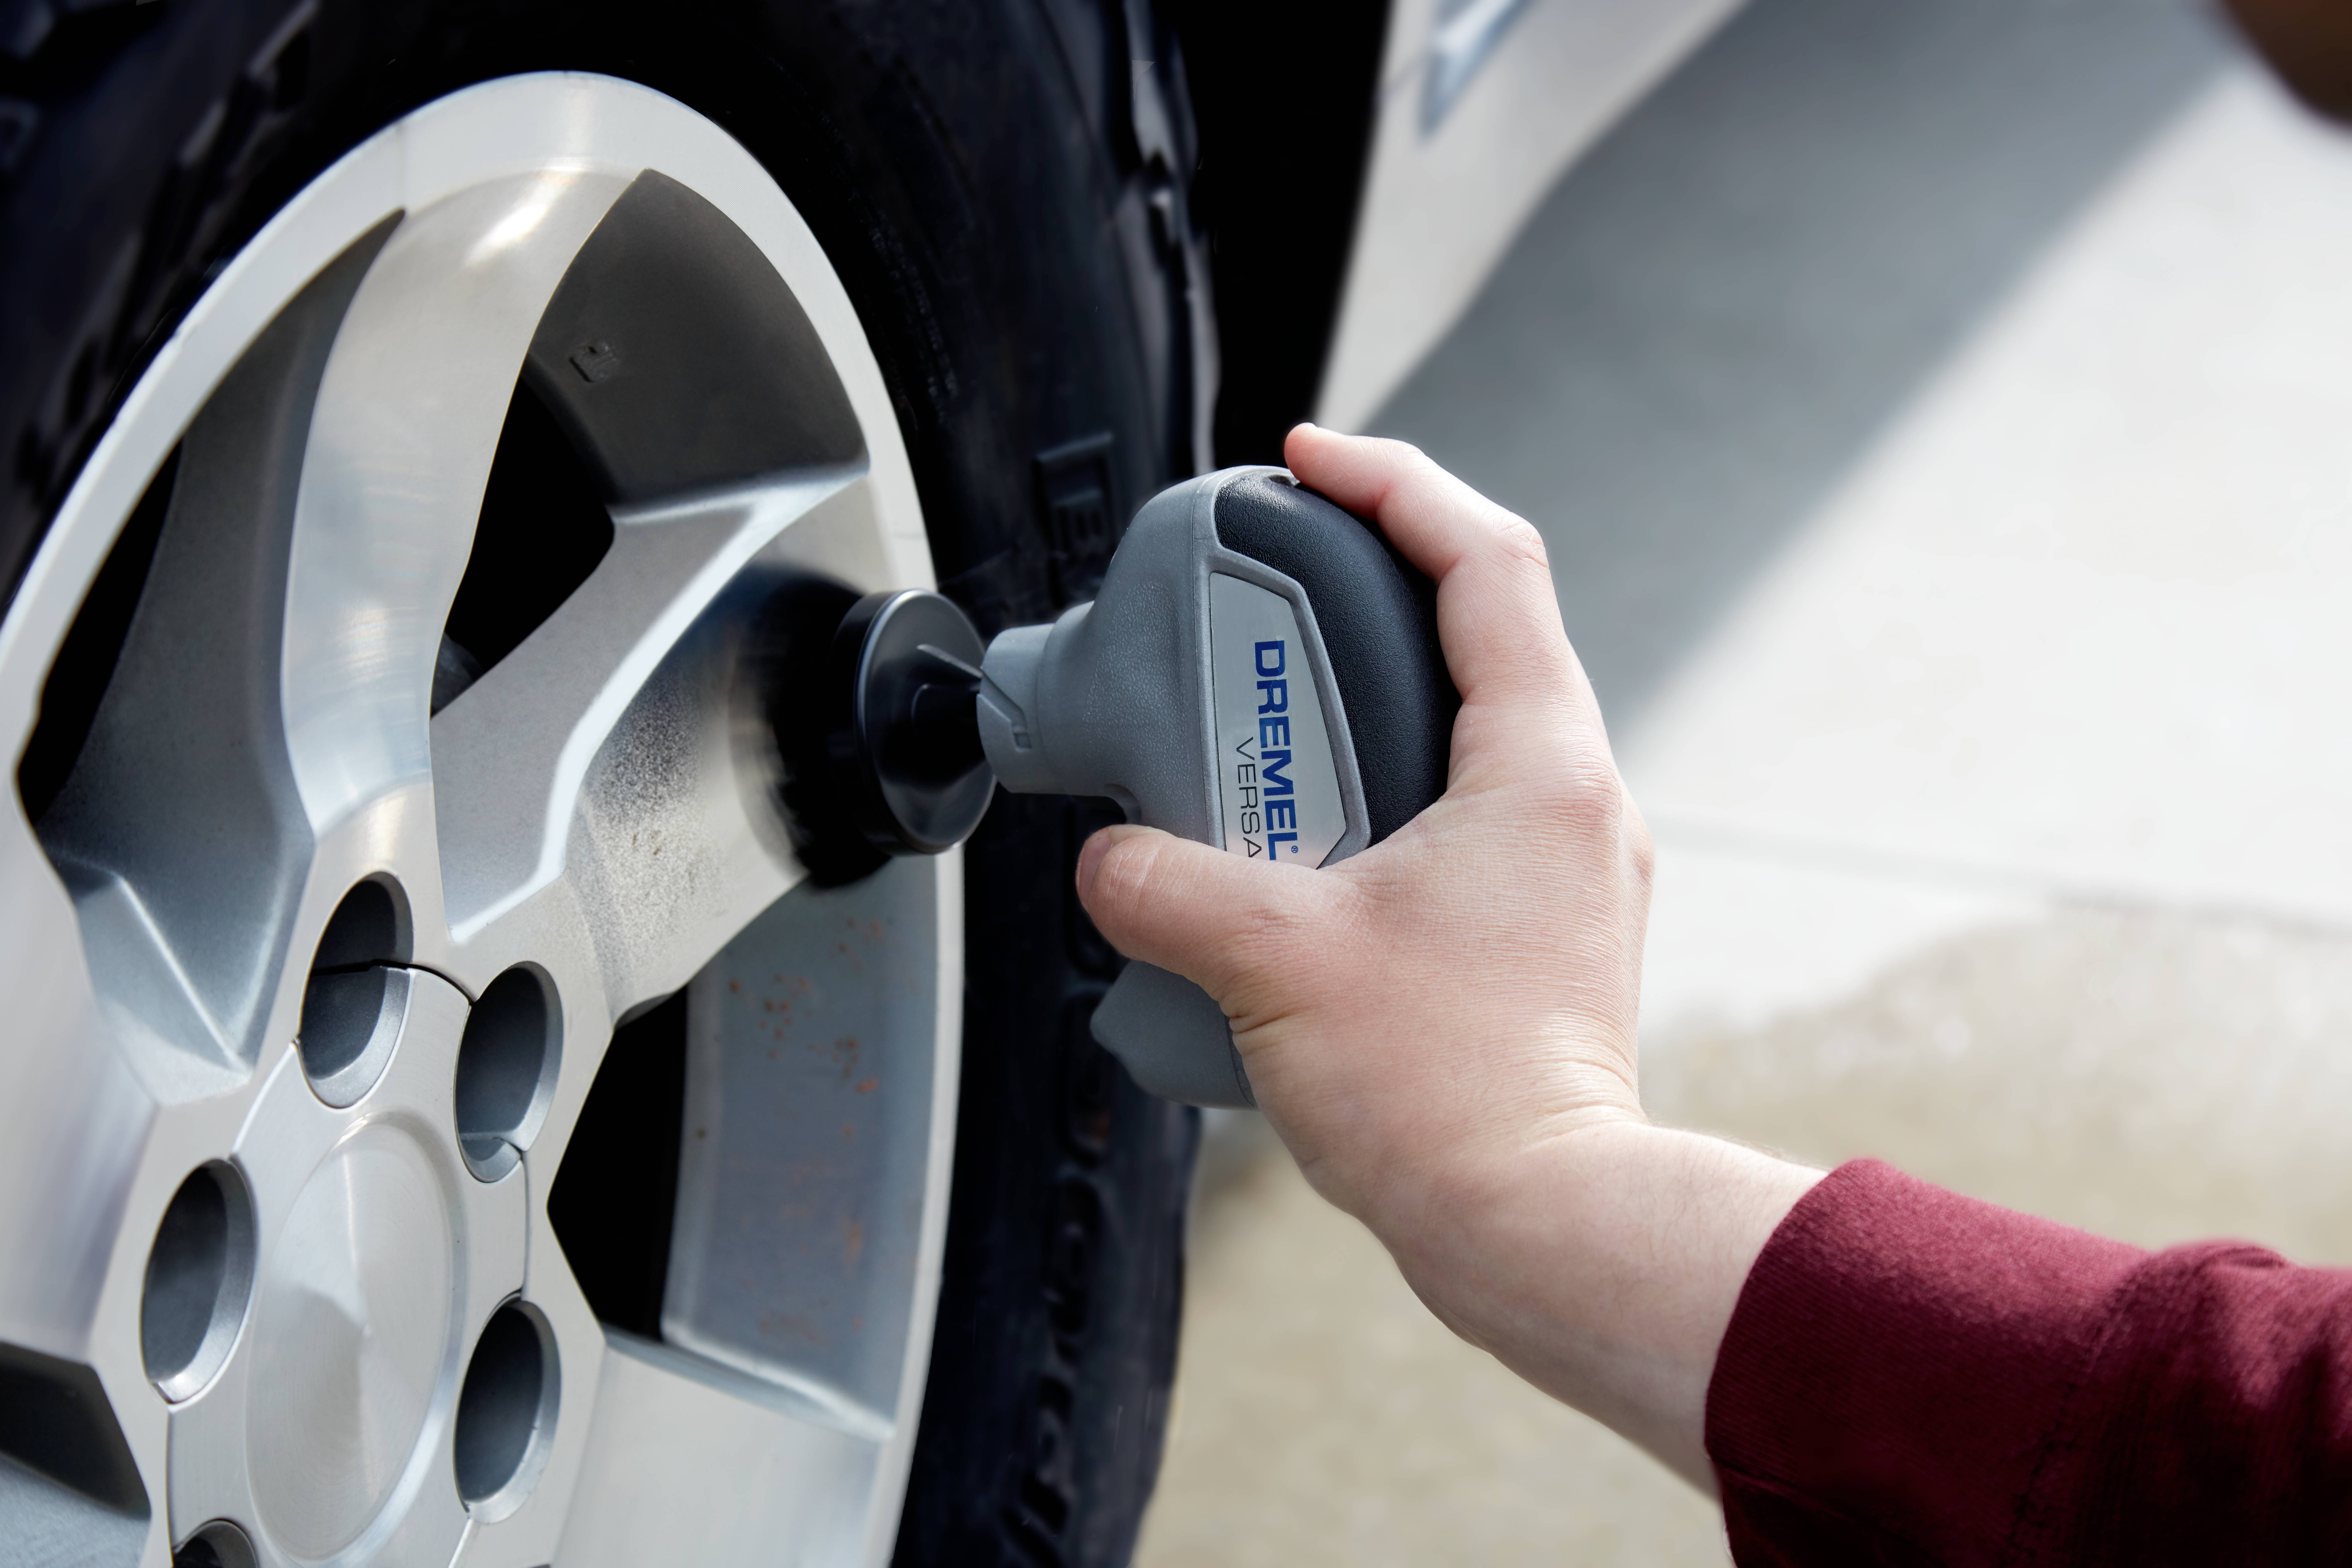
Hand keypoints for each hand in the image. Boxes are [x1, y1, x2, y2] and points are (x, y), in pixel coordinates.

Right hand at [1074, 426, 1818, 1486]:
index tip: (1307, 462)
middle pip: (1475, 629)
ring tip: (1262, 730)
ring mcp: (1569, 865)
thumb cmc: (1446, 1096)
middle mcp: (1576, 800)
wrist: (1535, 1220)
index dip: (1393, 485)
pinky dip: (1380, 790)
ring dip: (1363, 705)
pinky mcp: (1541, 924)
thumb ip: (1164, 885)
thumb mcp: (1270, 961)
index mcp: (1540, 766)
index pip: (1483, 558)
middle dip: (1358, 595)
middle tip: (1258, 601)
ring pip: (1465, 726)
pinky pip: (1460, 810)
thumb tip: (1108, 860)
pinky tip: (1305, 842)